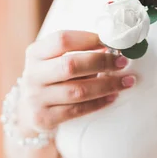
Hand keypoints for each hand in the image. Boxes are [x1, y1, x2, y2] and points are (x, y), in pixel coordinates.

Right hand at [18, 30, 136, 132]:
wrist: (29, 110)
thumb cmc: (52, 77)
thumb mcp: (56, 59)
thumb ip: (79, 51)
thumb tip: (112, 47)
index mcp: (35, 53)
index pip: (62, 39)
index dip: (88, 39)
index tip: (110, 41)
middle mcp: (33, 75)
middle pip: (70, 65)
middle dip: (101, 62)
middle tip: (123, 62)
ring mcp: (36, 98)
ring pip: (77, 91)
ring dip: (107, 85)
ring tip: (127, 81)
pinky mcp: (44, 118)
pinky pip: (77, 110)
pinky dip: (99, 103)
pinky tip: (113, 96)